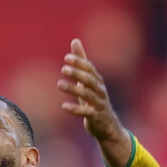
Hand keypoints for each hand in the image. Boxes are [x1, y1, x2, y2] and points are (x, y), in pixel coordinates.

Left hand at [57, 38, 131, 166]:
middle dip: (77, 73)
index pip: (90, 69)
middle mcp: (100, 91)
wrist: (107, 126)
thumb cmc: (94, 100)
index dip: (79, 63)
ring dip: (73, 89)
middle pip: (89, 80)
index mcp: (98, 81)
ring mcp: (99, 104)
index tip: (67, 58)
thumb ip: (81, 62)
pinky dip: (75, 109)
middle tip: (63, 69)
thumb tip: (75, 40)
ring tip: (59, 85)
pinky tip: (64, 106)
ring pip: (87, 95)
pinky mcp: (95, 117)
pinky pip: (85, 112)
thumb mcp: (88, 81)